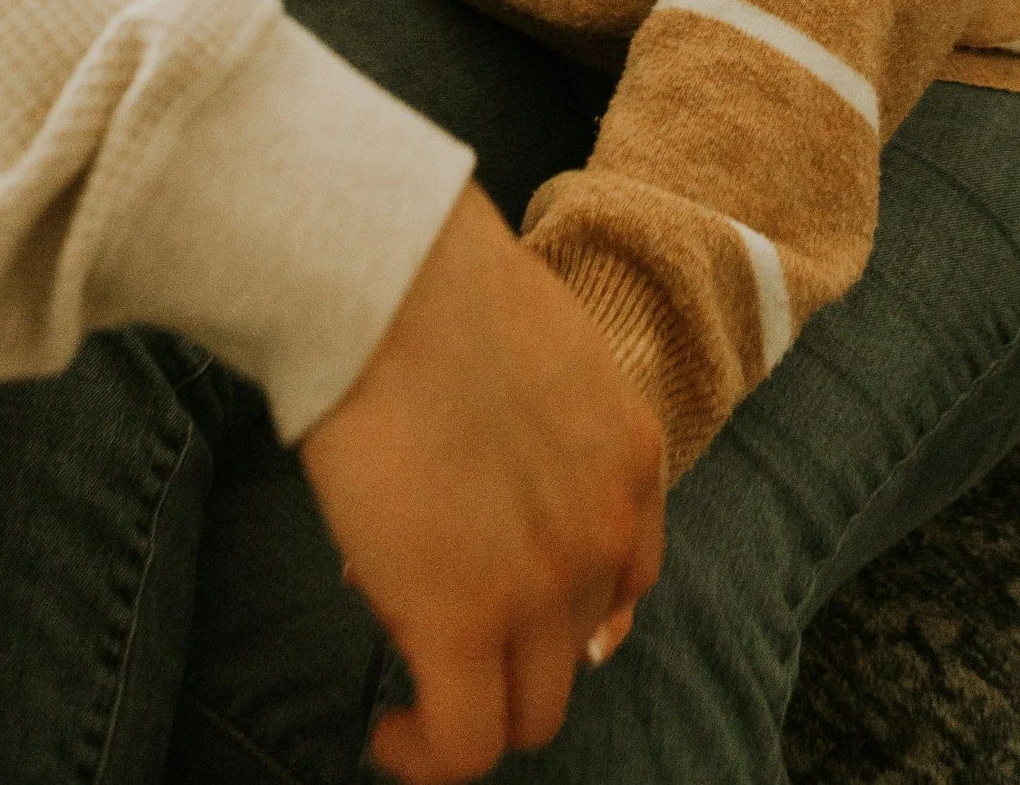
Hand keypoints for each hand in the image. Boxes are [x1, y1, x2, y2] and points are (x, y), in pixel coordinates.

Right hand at [298, 182, 664, 783]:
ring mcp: (542, 587)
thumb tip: (467, 496)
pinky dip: (425, 754)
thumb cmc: (432, 282)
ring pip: (528, 712)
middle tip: (442, 622)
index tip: (523, 611)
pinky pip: (464, 744)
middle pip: (576, 649)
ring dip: (474, 708)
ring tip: (414, 695)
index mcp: (631, 456)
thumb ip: (537, 428)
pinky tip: (388, 734)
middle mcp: (606, 532)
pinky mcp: (461, 622)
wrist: (389, 281)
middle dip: (513, 647)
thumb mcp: (535, 352)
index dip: (576, 607)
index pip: (629, 575)